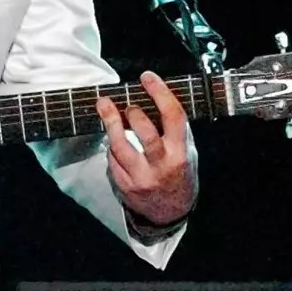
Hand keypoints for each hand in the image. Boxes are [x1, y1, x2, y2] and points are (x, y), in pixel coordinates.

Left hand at [96, 70, 197, 225]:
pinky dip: (110, 146)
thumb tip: (155, 95)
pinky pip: (112, 160)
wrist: (171, 212)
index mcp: (181, 153)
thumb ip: (174, 128)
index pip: (173, 117)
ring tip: (104, 105)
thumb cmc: (180, 173)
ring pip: (120, 147)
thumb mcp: (187, 150)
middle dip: (133, 113)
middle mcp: (162, 166)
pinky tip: (111, 136)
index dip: (160, 93)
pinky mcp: (125, 186)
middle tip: (127, 104)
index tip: (147, 77)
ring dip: (110, 123)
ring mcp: (141, 177)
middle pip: (145, 134)